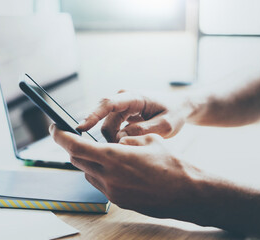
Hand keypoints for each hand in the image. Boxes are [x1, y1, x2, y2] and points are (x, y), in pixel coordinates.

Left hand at [49, 124, 206, 218]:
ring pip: (87, 173)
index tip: (54, 128)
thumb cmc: (171, 164)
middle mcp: (109, 176)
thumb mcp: (148, 140)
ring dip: (88, 161)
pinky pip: (100, 184)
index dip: (60, 136)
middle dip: (74, 147)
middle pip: (77, 160)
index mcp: (114, 157)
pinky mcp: (118, 201)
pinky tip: (114, 168)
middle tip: (77, 138)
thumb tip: (115, 141)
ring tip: (103, 153)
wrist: (186, 193)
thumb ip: (125, 139)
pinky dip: (99, 173)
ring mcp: (112, 191)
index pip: (76, 146)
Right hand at [77, 90, 191, 142]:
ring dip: (114, 141)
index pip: (108, 104)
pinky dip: (117, 139)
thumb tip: (121, 138)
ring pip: (107, 127)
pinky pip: (112, 129)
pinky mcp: (121, 114)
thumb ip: (144, 131)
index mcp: (134, 97)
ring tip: (133, 149)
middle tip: (123, 154)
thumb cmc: (174, 113)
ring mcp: (121, 106)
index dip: (93, 116)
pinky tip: (128, 146)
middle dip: (108, 138)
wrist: (178, 107)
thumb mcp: (165, 125)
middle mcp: (123, 99)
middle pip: (105, 121)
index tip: (81, 128)